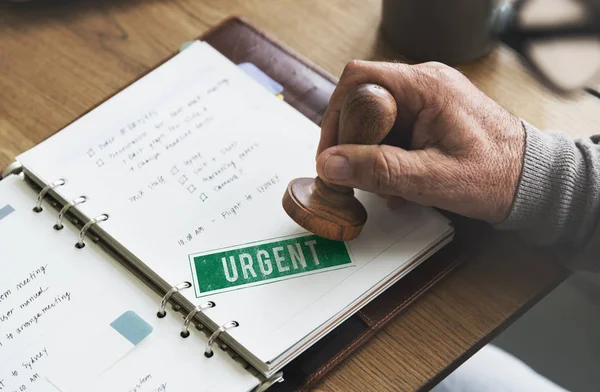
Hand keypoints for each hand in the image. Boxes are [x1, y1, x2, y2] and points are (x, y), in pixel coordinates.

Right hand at [315, 60, 525, 223]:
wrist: (531, 181)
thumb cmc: (496, 176)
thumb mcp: (432, 178)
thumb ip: (379, 170)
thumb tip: (330, 164)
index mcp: (427, 86)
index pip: (359, 81)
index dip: (336, 116)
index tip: (331, 154)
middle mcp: (425, 84)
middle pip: (363, 101)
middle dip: (354, 142)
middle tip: (357, 176)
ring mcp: (427, 99)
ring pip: (375, 120)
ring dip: (371, 155)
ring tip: (387, 186)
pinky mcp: (429, 115)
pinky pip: (393, 130)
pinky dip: (386, 156)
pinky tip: (399, 182)